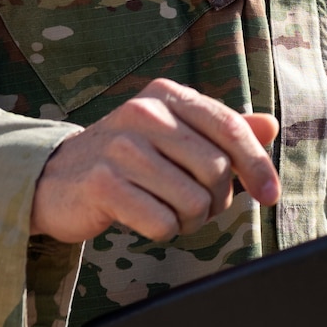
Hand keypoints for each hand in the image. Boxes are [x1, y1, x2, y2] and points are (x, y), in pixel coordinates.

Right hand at [30, 79, 279, 242]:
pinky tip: (148, 221)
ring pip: (192, 200)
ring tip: (172, 213)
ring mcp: (121, 147)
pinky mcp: (102, 184)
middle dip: (217, 200)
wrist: (55, 178)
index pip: (230, 129)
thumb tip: (271, 125)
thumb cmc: (126, 158)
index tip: (271, 195)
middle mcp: (144, 113)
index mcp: (167, 95)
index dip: (257, 165)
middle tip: (199, 208)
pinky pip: (161, 221)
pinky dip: (164, 231)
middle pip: (216, 168)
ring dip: (191, 220)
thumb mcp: (173, 134)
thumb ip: (220, 130)